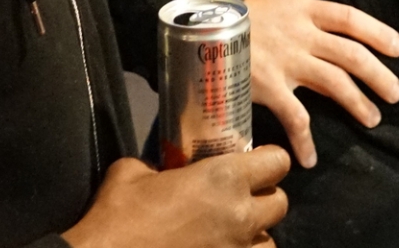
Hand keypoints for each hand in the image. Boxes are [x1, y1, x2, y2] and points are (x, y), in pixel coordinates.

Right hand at [61, 148, 289, 247]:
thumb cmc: (119, 213)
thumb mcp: (133, 171)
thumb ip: (159, 164)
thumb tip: (161, 169)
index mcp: (224, 179)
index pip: (278, 162)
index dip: (268, 160)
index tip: (252, 162)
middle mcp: (240, 216)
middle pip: (280, 203)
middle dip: (264, 197)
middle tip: (239, 197)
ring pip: (269, 242)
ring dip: (255, 234)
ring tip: (231, 231)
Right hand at [240, 0, 398, 168]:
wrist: (197, 21)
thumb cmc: (231, 8)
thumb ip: (291, 11)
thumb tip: (304, 19)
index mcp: (303, 9)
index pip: (350, 18)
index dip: (378, 32)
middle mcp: (302, 34)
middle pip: (352, 54)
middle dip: (378, 74)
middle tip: (396, 93)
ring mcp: (288, 61)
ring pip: (335, 83)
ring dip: (358, 103)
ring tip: (373, 118)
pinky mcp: (269, 86)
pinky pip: (295, 117)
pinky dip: (305, 140)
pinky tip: (310, 158)